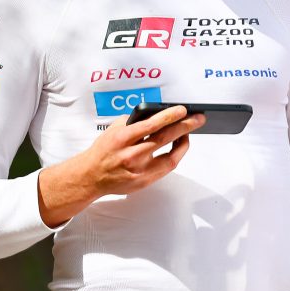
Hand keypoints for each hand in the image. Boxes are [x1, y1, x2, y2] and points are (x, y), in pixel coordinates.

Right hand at [37, 105, 205, 225]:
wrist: (91, 176)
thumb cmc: (104, 150)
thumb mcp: (113, 130)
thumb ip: (134, 122)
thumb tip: (158, 114)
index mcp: (122, 138)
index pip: (150, 125)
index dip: (169, 116)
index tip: (182, 110)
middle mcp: (131, 154)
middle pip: (164, 139)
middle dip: (185, 126)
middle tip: (198, 118)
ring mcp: (139, 170)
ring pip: (170, 155)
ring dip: (184, 140)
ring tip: (189, 131)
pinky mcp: (145, 181)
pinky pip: (167, 166)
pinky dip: (176, 154)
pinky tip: (180, 144)